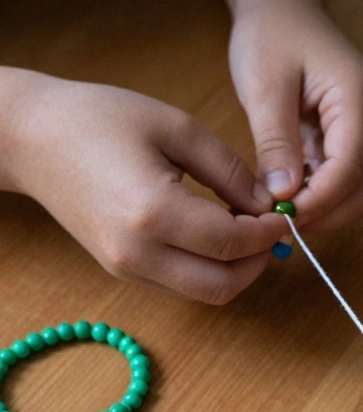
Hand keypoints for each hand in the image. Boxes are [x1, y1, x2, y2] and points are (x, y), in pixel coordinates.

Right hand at [2, 69, 287, 302]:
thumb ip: (230, 171)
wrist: (30, 138)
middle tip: (271, 229)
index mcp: (153, 213)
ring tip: (247, 231)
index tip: (284, 212)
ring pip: (204, 293)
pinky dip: (209, 268)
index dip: (269, 233)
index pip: (232, 243)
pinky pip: (180, 284)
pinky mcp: (121, 270)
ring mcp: (126, 268)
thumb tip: (268, 205)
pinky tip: (217, 235)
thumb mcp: (177, 127)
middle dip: (258, 262)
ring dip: (236, 270)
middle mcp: (138, 254)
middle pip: (222, 286)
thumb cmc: (99, 118)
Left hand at [230, 0, 362, 229]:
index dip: (316, 203)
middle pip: (362, 191)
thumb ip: (275, 141)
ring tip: (276, 212)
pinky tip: (284, 196)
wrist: (282, 6)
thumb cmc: (271, 34)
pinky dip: (317, 196)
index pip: (348, 171)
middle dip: (322, 215)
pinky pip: (343, 180)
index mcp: (359, 100)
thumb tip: (282, 195)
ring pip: (356, 192)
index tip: (278, 218)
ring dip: (320, 210)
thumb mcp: (264, 85)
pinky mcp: (354, 137)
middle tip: (275, 224)